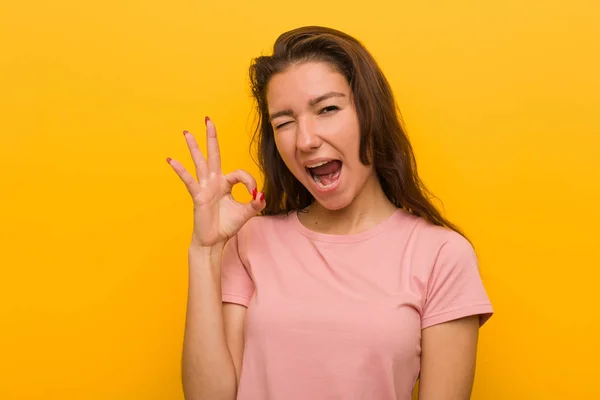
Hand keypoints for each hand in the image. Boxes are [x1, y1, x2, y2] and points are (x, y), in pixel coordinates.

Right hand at [167, 117, 264, 246]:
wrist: (214, 241)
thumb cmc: (227, 225)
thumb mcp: (246, 213)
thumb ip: (255, 203)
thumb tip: (262, 194)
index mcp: (226, 184)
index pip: (239, 174)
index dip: (250, 182)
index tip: (255, 194)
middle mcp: (214, 182)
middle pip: (214, 155)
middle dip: (212, 137)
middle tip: (208, 119)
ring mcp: (204, 187)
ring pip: (200, 163)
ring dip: (194, 147)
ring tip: (187, 132)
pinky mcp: (198, 196)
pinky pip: (189, 181)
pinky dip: (181, 170)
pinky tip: (171, 160)